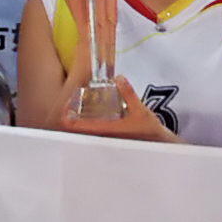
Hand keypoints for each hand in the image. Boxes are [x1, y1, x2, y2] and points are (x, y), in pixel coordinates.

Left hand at [60, 78, 175, 142]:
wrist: (159, 144)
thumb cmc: (150, 129)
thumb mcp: (141, 110)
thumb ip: (129, 94)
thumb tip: (119, 78)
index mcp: (110, 131)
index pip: (85, 127)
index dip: (72, 122)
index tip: (62, 115)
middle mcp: (105, 137)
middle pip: (82, 131)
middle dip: (72, 122)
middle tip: (62, 110)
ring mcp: (107, 139)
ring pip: (87, 132)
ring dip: (79, 123)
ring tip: (69, 112)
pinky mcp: (111, 139)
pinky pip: (94, 132)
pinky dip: (87, 124)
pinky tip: (85, 116)